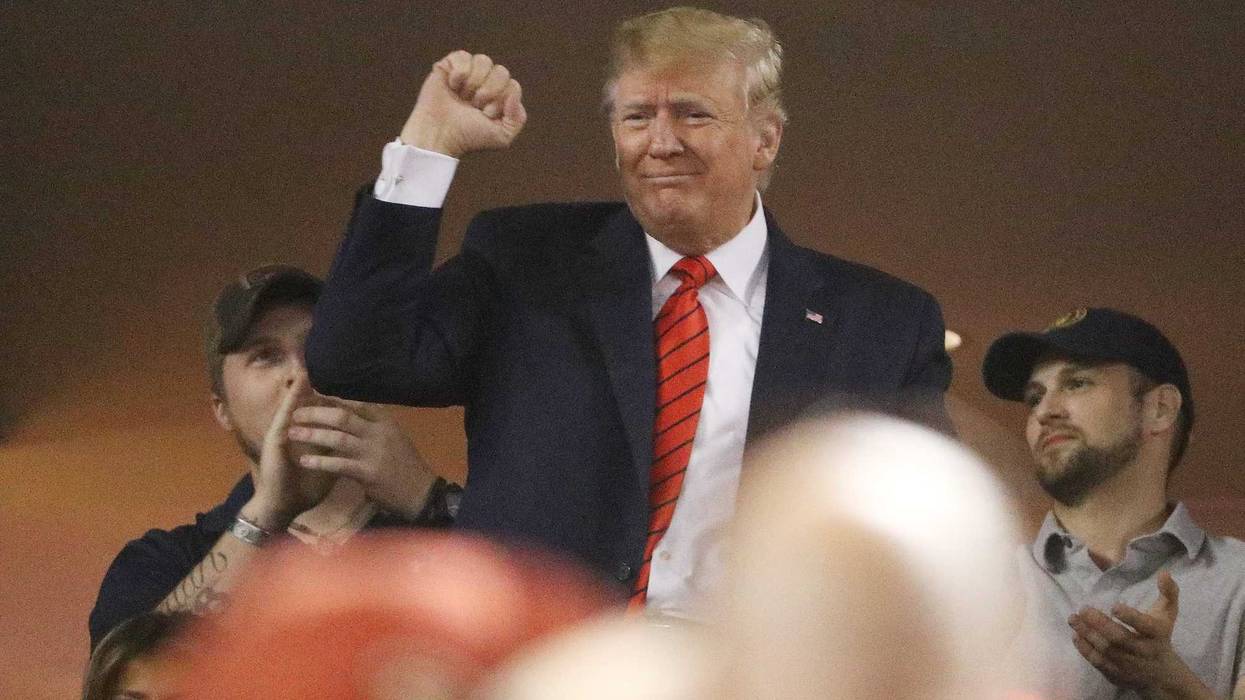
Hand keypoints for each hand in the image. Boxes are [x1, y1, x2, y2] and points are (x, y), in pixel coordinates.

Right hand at [242, 375, 336, 531]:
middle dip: (312, 388)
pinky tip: (296, 390)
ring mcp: (282, 435)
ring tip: (306, 369)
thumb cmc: (305, 490)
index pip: (320, 414)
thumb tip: (357, 445)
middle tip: (316, 365)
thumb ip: (339, 454)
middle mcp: (293, 433)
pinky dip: (290, 403)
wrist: (283, 508)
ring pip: (293, 407)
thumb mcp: (328, 468)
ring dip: (299, 389)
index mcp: (308, 438)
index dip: (329, 399)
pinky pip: (283, 418)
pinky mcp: (275, 442)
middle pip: (305, 406)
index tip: (342, 383)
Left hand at [288, 400, 438, 518]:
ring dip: (312, 435)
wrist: (420, 492)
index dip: (333, 399)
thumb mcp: (395, 438)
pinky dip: (319, 462)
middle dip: (317, 413)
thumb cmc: (405, 466)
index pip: (357, 404)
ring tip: (293, 433)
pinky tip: (304, 461)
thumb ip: (374, 427)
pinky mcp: (367, 472)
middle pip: (342, 417)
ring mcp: (373, 453)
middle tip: (296, 413)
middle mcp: (378, 433)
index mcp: (385, 423)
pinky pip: (338, 464)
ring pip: (337, 438)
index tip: (314, 395)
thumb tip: (350, 416)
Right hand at [399, 50, 526, 156]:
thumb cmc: (468, 137)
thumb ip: (518, 119)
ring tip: (462, 97)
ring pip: (484, 60)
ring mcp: (468, 73)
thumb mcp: (502, 137)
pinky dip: (459, 73)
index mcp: (499, 96)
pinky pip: (463, 56)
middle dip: (489, 91)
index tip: (486, 115)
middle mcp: (485, 82)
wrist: (440, 135)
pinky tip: (452, 86)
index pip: (513, 85)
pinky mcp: (448, 66)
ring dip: (474, 82)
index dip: (501, 100)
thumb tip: (514, 93)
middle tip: (474, 106)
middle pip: (501, 71)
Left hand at [1067, 571, 1210, 697]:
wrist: (1162, 675)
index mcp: (1156, 634)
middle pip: (1120, 638)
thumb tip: (1164, 573)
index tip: (1114, 606)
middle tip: (1083, 609)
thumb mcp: (1168, 614)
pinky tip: (1075, 635)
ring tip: (1073, 619)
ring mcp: (1129, 664)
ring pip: (1106, 650)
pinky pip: (1099, 662)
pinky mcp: (1117, 674)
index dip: (1130, 617)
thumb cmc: (1161, 636)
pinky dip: (1086, 649)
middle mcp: (1142, 651)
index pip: (1144, 626)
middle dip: (1100, 624)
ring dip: (1087, 634)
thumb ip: (1168, 593)